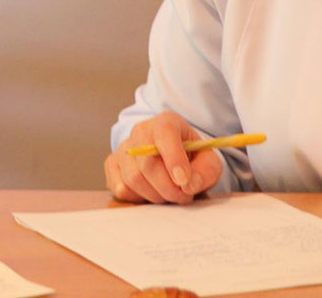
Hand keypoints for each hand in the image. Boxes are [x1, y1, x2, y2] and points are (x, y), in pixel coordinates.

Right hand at [104, 111, 222, 204]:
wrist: (170, 155)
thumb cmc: (190, 156)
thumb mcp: (208, 159)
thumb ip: (205, 170)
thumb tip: (189, 184)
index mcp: (166, 123)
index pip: (164, 134)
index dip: (174, 159)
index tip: (184, 181)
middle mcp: (140, 132)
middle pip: (147, 164)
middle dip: (168, 188)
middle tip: (184, 196)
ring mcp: (123, 148)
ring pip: (134, 179)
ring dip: (156, 195)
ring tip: (170, 194)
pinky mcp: (112, 165)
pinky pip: (121, 188)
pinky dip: (139, 197)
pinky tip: (152, 192)